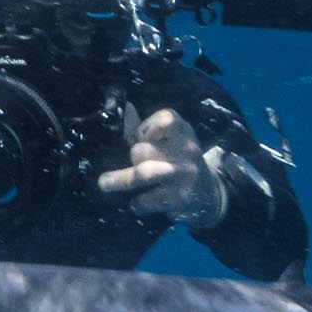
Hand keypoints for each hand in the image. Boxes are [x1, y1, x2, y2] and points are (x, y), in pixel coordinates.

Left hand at [97, 108, 227, 228]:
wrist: (207, 195)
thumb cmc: (177, 162)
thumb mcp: (168, 142)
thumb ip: (143, 128)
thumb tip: (126, 108)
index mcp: (183, 132)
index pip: (166, 119)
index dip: (147, 126)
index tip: (140, 136)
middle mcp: (186, 151)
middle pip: (144, 149)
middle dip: (133, 156)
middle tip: (135, 163)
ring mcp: (183, 176)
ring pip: (143, 173)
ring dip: (120, 179)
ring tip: (104, 183)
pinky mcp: (179, 199)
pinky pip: (148, 200)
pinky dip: (137, 203)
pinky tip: (135, 204)